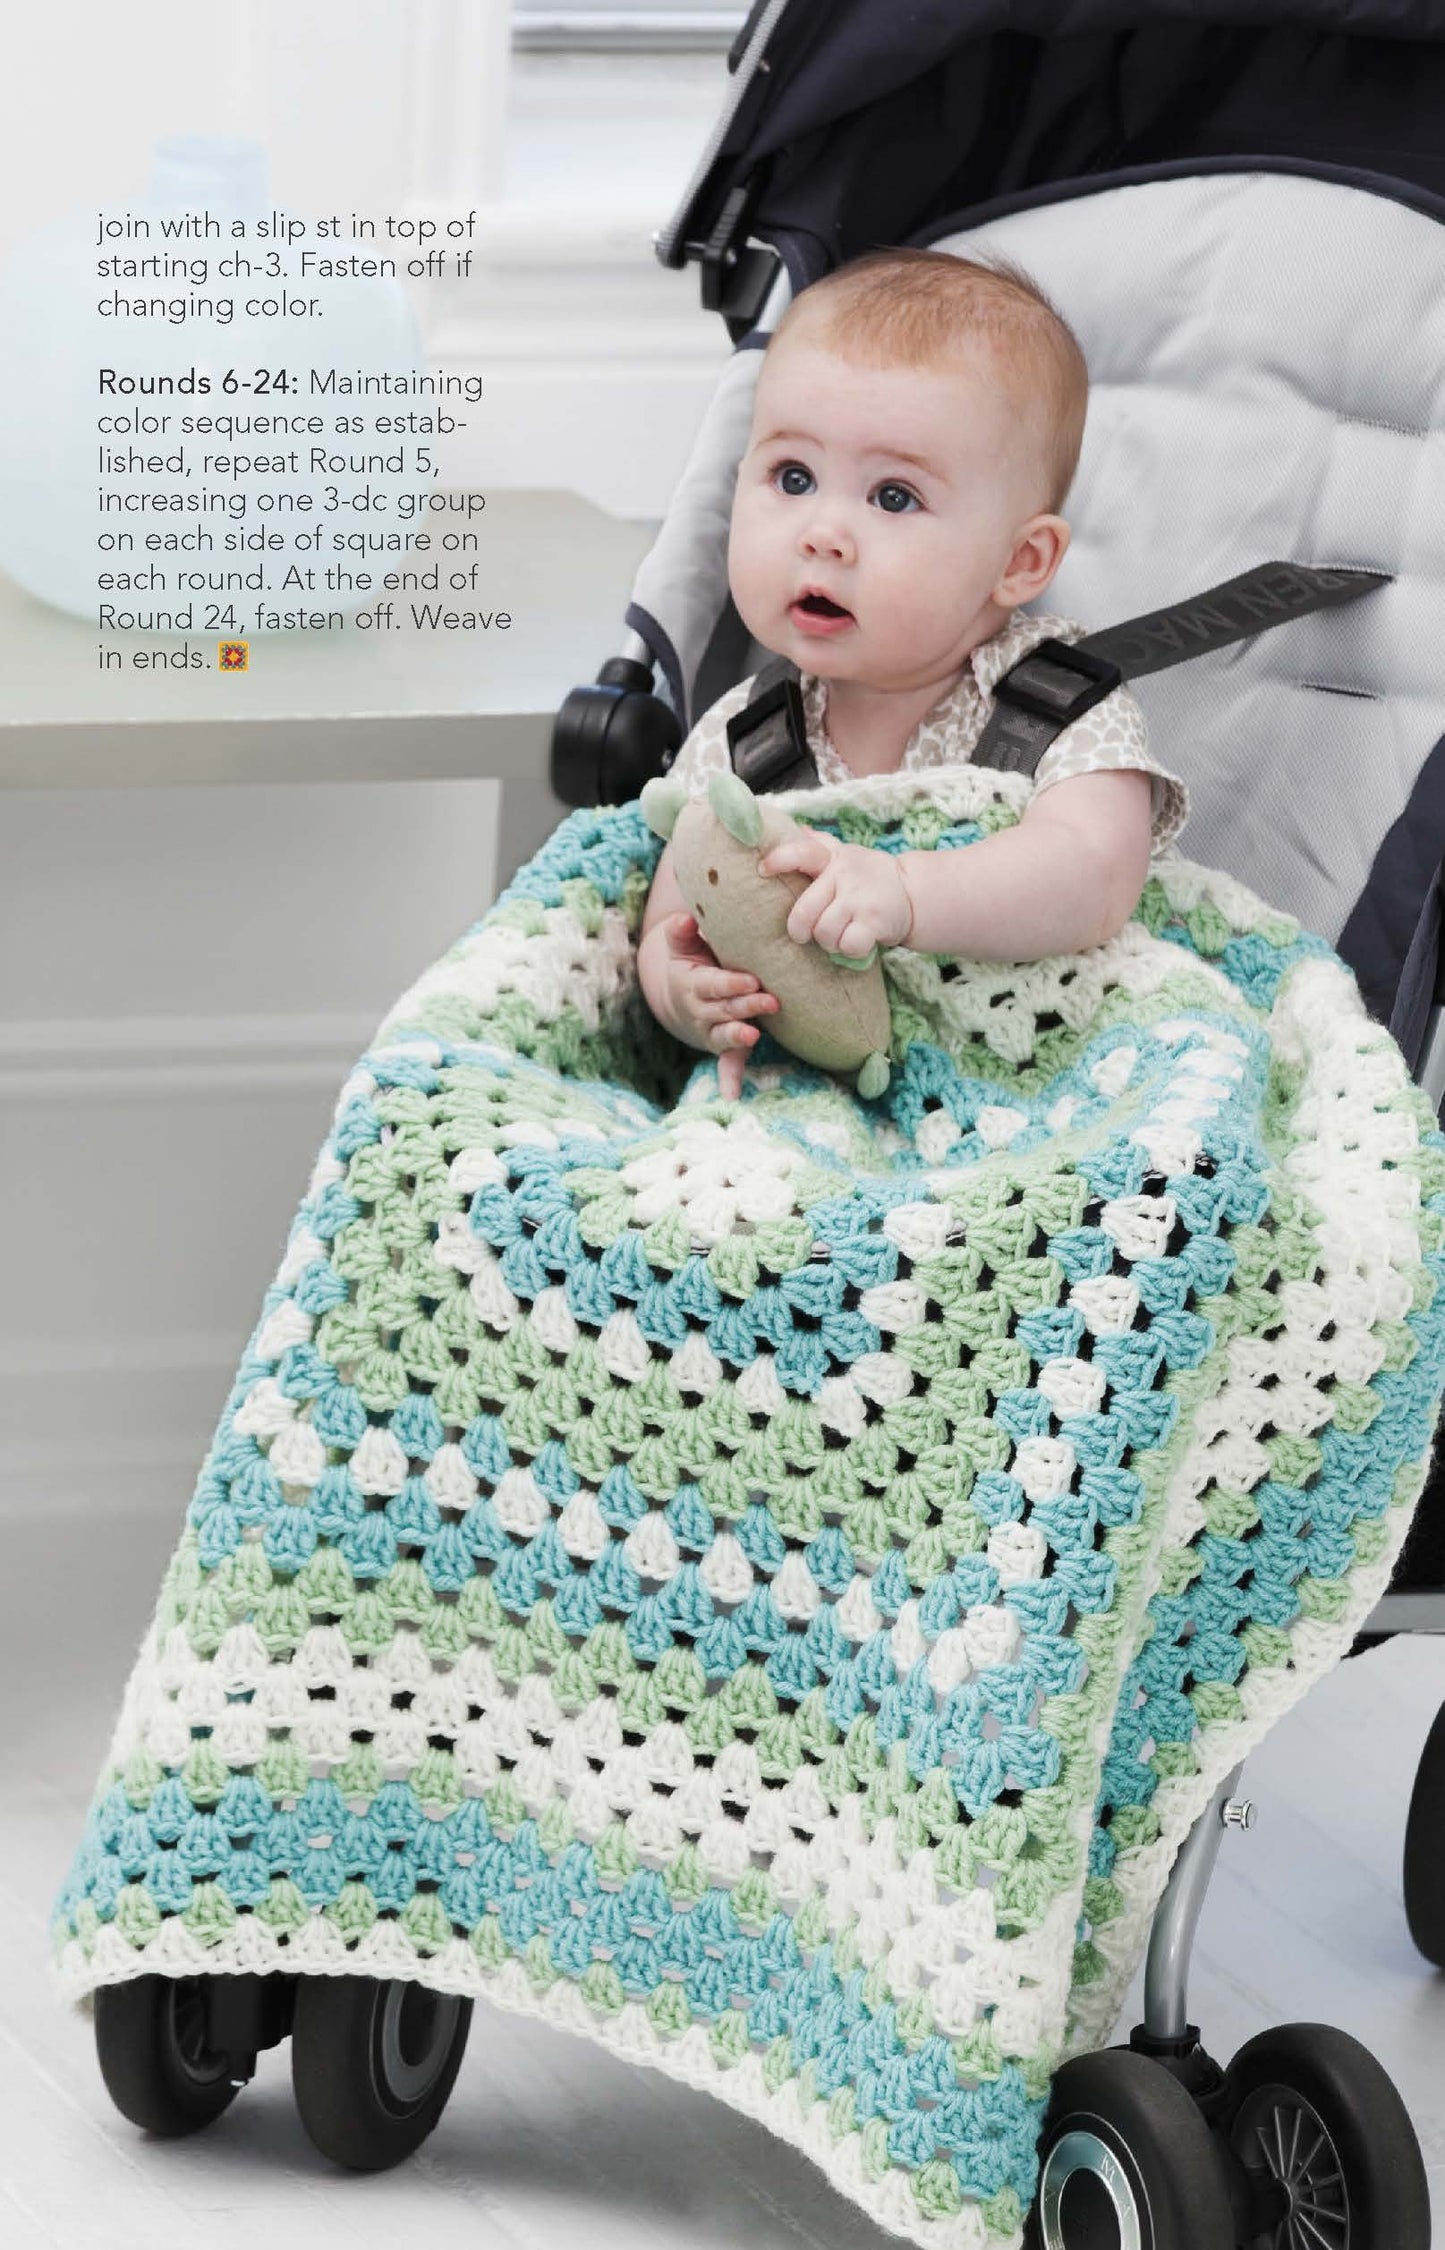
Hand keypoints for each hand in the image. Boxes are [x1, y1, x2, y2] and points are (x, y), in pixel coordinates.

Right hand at [655, 912, 777, 1099]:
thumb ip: (682, 932)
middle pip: (723, 1010)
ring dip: (739, 1036)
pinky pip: (724, 1065)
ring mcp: (709, 1032)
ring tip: (755, 1033)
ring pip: (724, 1035)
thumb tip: (685, 918)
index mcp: (691, 985)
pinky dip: (728, 1080)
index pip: (712, 985)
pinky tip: (733, 1096)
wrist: (680, 995)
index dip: (730, 984)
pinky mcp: (721, 1046)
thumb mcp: (682, 945)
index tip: (751, 980)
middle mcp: (699, 1012)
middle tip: (770, 1000)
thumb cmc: (692, 961)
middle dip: (745, 1006)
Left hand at [759, 829, 913, 956]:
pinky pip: (848, 945)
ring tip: (840, 933)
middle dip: (800, 930)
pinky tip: (857, 941)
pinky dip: (850, 950)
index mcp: (832, 858)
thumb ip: (819, 845)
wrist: (912, 893)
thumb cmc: (867, 877)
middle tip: (806, 933)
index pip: (803, 852)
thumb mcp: (845, 854)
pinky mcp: (875, 921)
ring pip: (824, 933)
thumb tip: (796, 828)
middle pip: (804, 912)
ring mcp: (860, 899)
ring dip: (829, 942)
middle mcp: (844, 876)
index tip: (763, 869)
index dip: (780, 859)